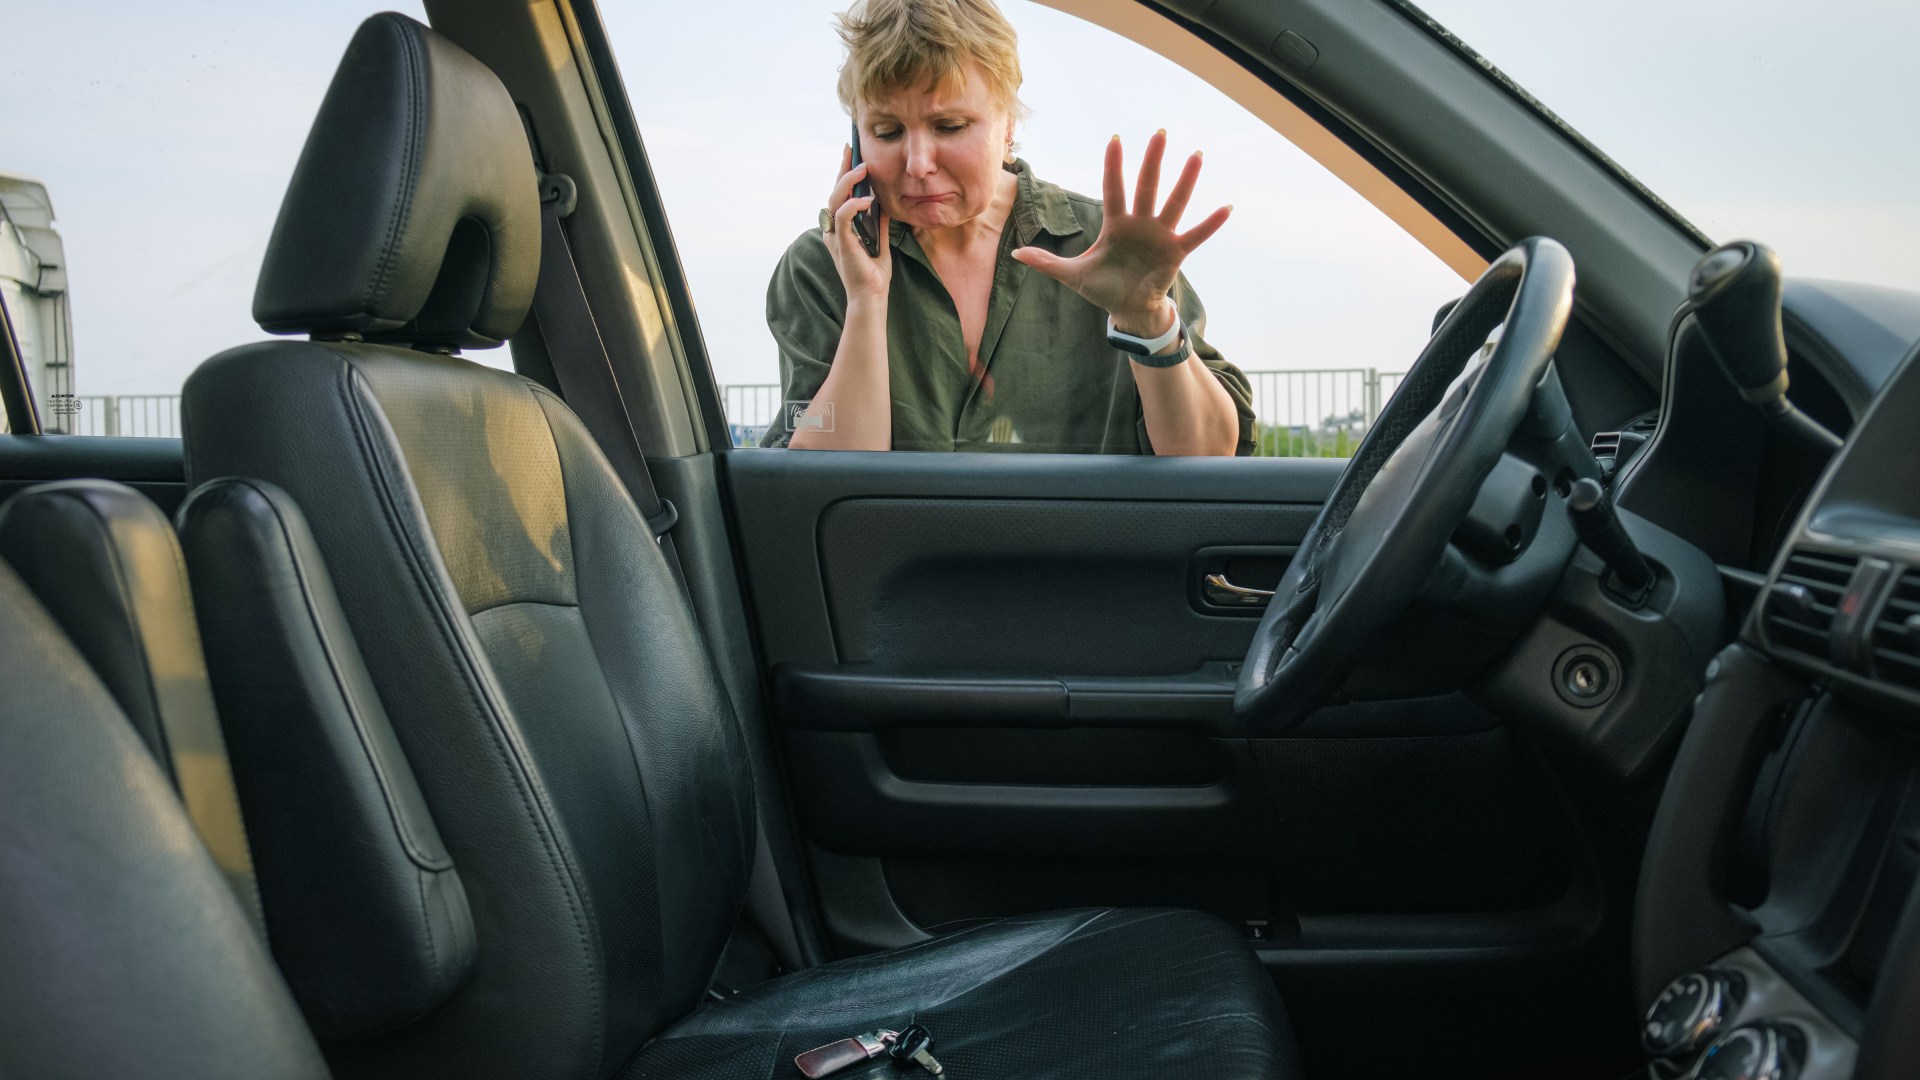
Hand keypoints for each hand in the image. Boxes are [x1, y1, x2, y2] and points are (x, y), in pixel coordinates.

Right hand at [823, 143, 891, 301]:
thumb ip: (878, 222)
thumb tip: (882, 202)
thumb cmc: (874, 275)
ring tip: (863, 168)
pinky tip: (868, 199)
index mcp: (839, 230)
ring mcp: (835, 236)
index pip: (840, 196)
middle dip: (843, 169)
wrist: (872, 298)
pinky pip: (842, 216)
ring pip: (834, 200)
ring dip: (848, 181)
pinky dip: (854, 205)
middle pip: (834, 193)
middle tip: (851, 149)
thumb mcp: (880, 241)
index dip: (844, 174)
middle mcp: (833, 231)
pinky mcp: (842, 243)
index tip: (851, 154)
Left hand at [1011, 130, 1230, 336]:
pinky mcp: (1175, 253)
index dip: (1113, 166)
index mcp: (1115, 224)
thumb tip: (1016, 253)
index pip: (1114, 189)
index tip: (1115, 139)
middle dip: (1152, 161)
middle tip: (1160, 133)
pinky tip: (1226, 208)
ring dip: (1185, 181)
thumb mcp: (1072, 275)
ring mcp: (1160, 236)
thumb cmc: (1102, 287)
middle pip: (1147, 187)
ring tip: (1197, 156)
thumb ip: (1047, 263)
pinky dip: (1210, 224)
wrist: (1126, 309)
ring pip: (1174, 203)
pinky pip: (1195, 235)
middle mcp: (1140, 223)